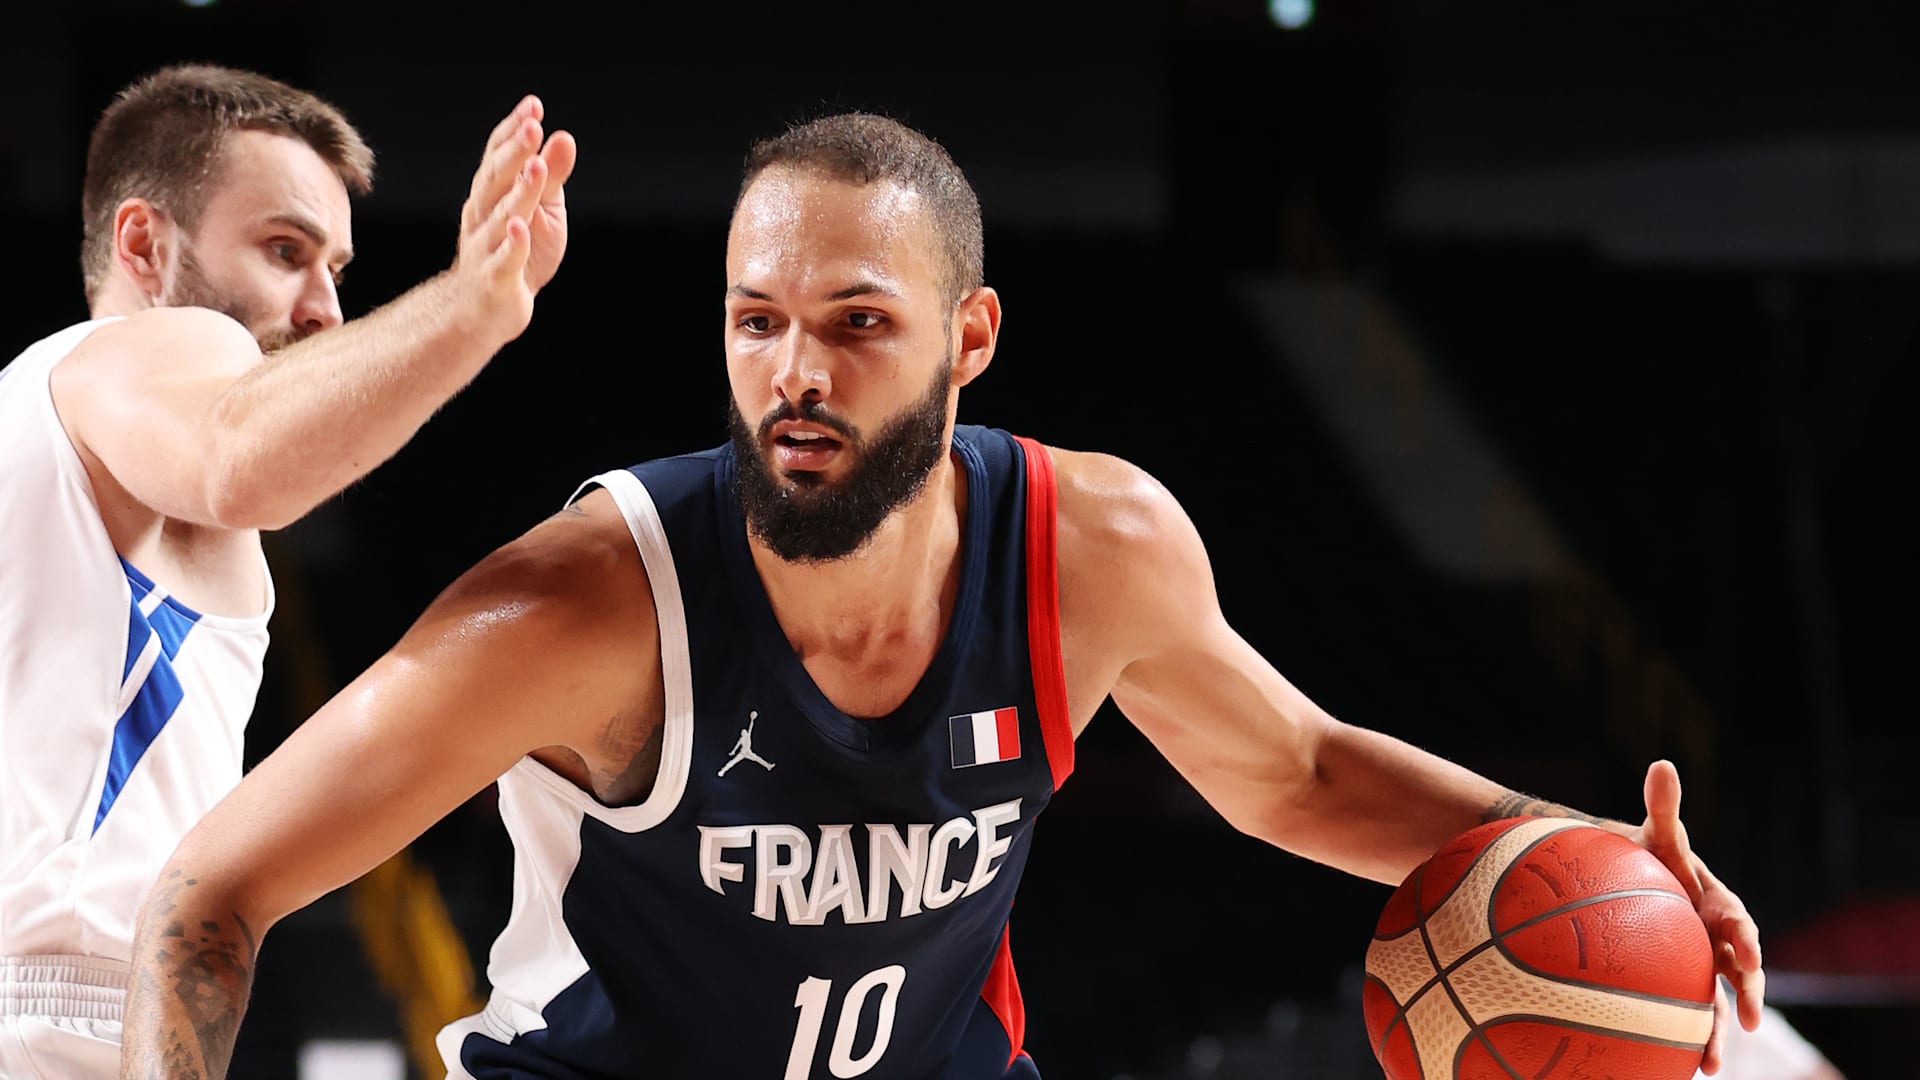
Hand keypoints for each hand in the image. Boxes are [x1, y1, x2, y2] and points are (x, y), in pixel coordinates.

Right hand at [453, 95, 578, 342]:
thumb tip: (563, 137)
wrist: (487, 308)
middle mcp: (482, 215)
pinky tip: (520, 226)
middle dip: (514, 152)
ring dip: (519, 191)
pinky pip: (504, 259)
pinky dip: (513, 243)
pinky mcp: (496, 279)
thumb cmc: (518, 253)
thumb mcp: (542, 211)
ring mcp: (486, 246)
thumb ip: (551, 177)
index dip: (513, 131)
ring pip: (502, 216)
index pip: (499, 156)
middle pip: (496, 179)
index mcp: (492, 194)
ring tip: (535, 166)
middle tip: (532, 126)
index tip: (533, 106)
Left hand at [1632, 760, 1764, 1074]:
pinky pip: (1689, 1015)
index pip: (1740, 924)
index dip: (1745, 939)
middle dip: (1746, 997)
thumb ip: (1664, 806)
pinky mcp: (1682, 984)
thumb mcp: (1658, 835)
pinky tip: (1677, 1066)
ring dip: (1715, 1034)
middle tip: (1746, 1020)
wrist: (1636, 880)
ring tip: (1706, 1064)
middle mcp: (1718, 940)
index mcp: (1720, 906)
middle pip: (1740, 973)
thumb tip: (1663, 764)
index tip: (1745, 954)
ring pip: (1716, 1004)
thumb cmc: (1650, 857)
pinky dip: (1686, 1039)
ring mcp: (1702, 965)